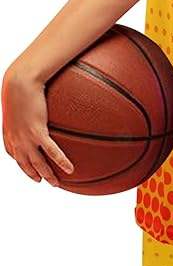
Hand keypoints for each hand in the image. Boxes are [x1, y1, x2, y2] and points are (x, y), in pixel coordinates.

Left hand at [1, 67, 73, 186]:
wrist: (19, 82)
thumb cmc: (20, 83)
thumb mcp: (20, 96)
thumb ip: (27, 102)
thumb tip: (37, 99)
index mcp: (10, 131)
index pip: (13, 152)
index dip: (20, 161)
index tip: (27, 165)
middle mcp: (16, 138)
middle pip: (24, 162)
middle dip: (32, 174)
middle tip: (42, 181)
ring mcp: (26, 137)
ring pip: (37, 163)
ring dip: (47, 175)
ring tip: (56, 183)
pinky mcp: (37, 132)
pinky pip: (51, 151)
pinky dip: (60, 162)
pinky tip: (69, 169)